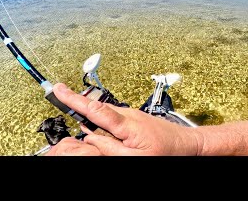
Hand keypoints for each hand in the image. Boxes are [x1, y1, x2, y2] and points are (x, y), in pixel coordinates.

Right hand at [46, 83, 199, 155]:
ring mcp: (132, 115)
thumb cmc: (167, 152)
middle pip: (97, 107)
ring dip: (90, 113)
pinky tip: (99, 127)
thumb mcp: (135, 158)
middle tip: (59, 95)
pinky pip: (113, 118)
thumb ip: (109, 148)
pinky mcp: (135, 118)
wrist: (188, 145)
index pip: (95, 109)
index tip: (59, 90)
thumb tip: (89, 137)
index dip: (74, 100)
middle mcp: (129, 115)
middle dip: (78, 103)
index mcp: (127, 124)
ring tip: (76, 111)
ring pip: (105, 112)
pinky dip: (101, 119)